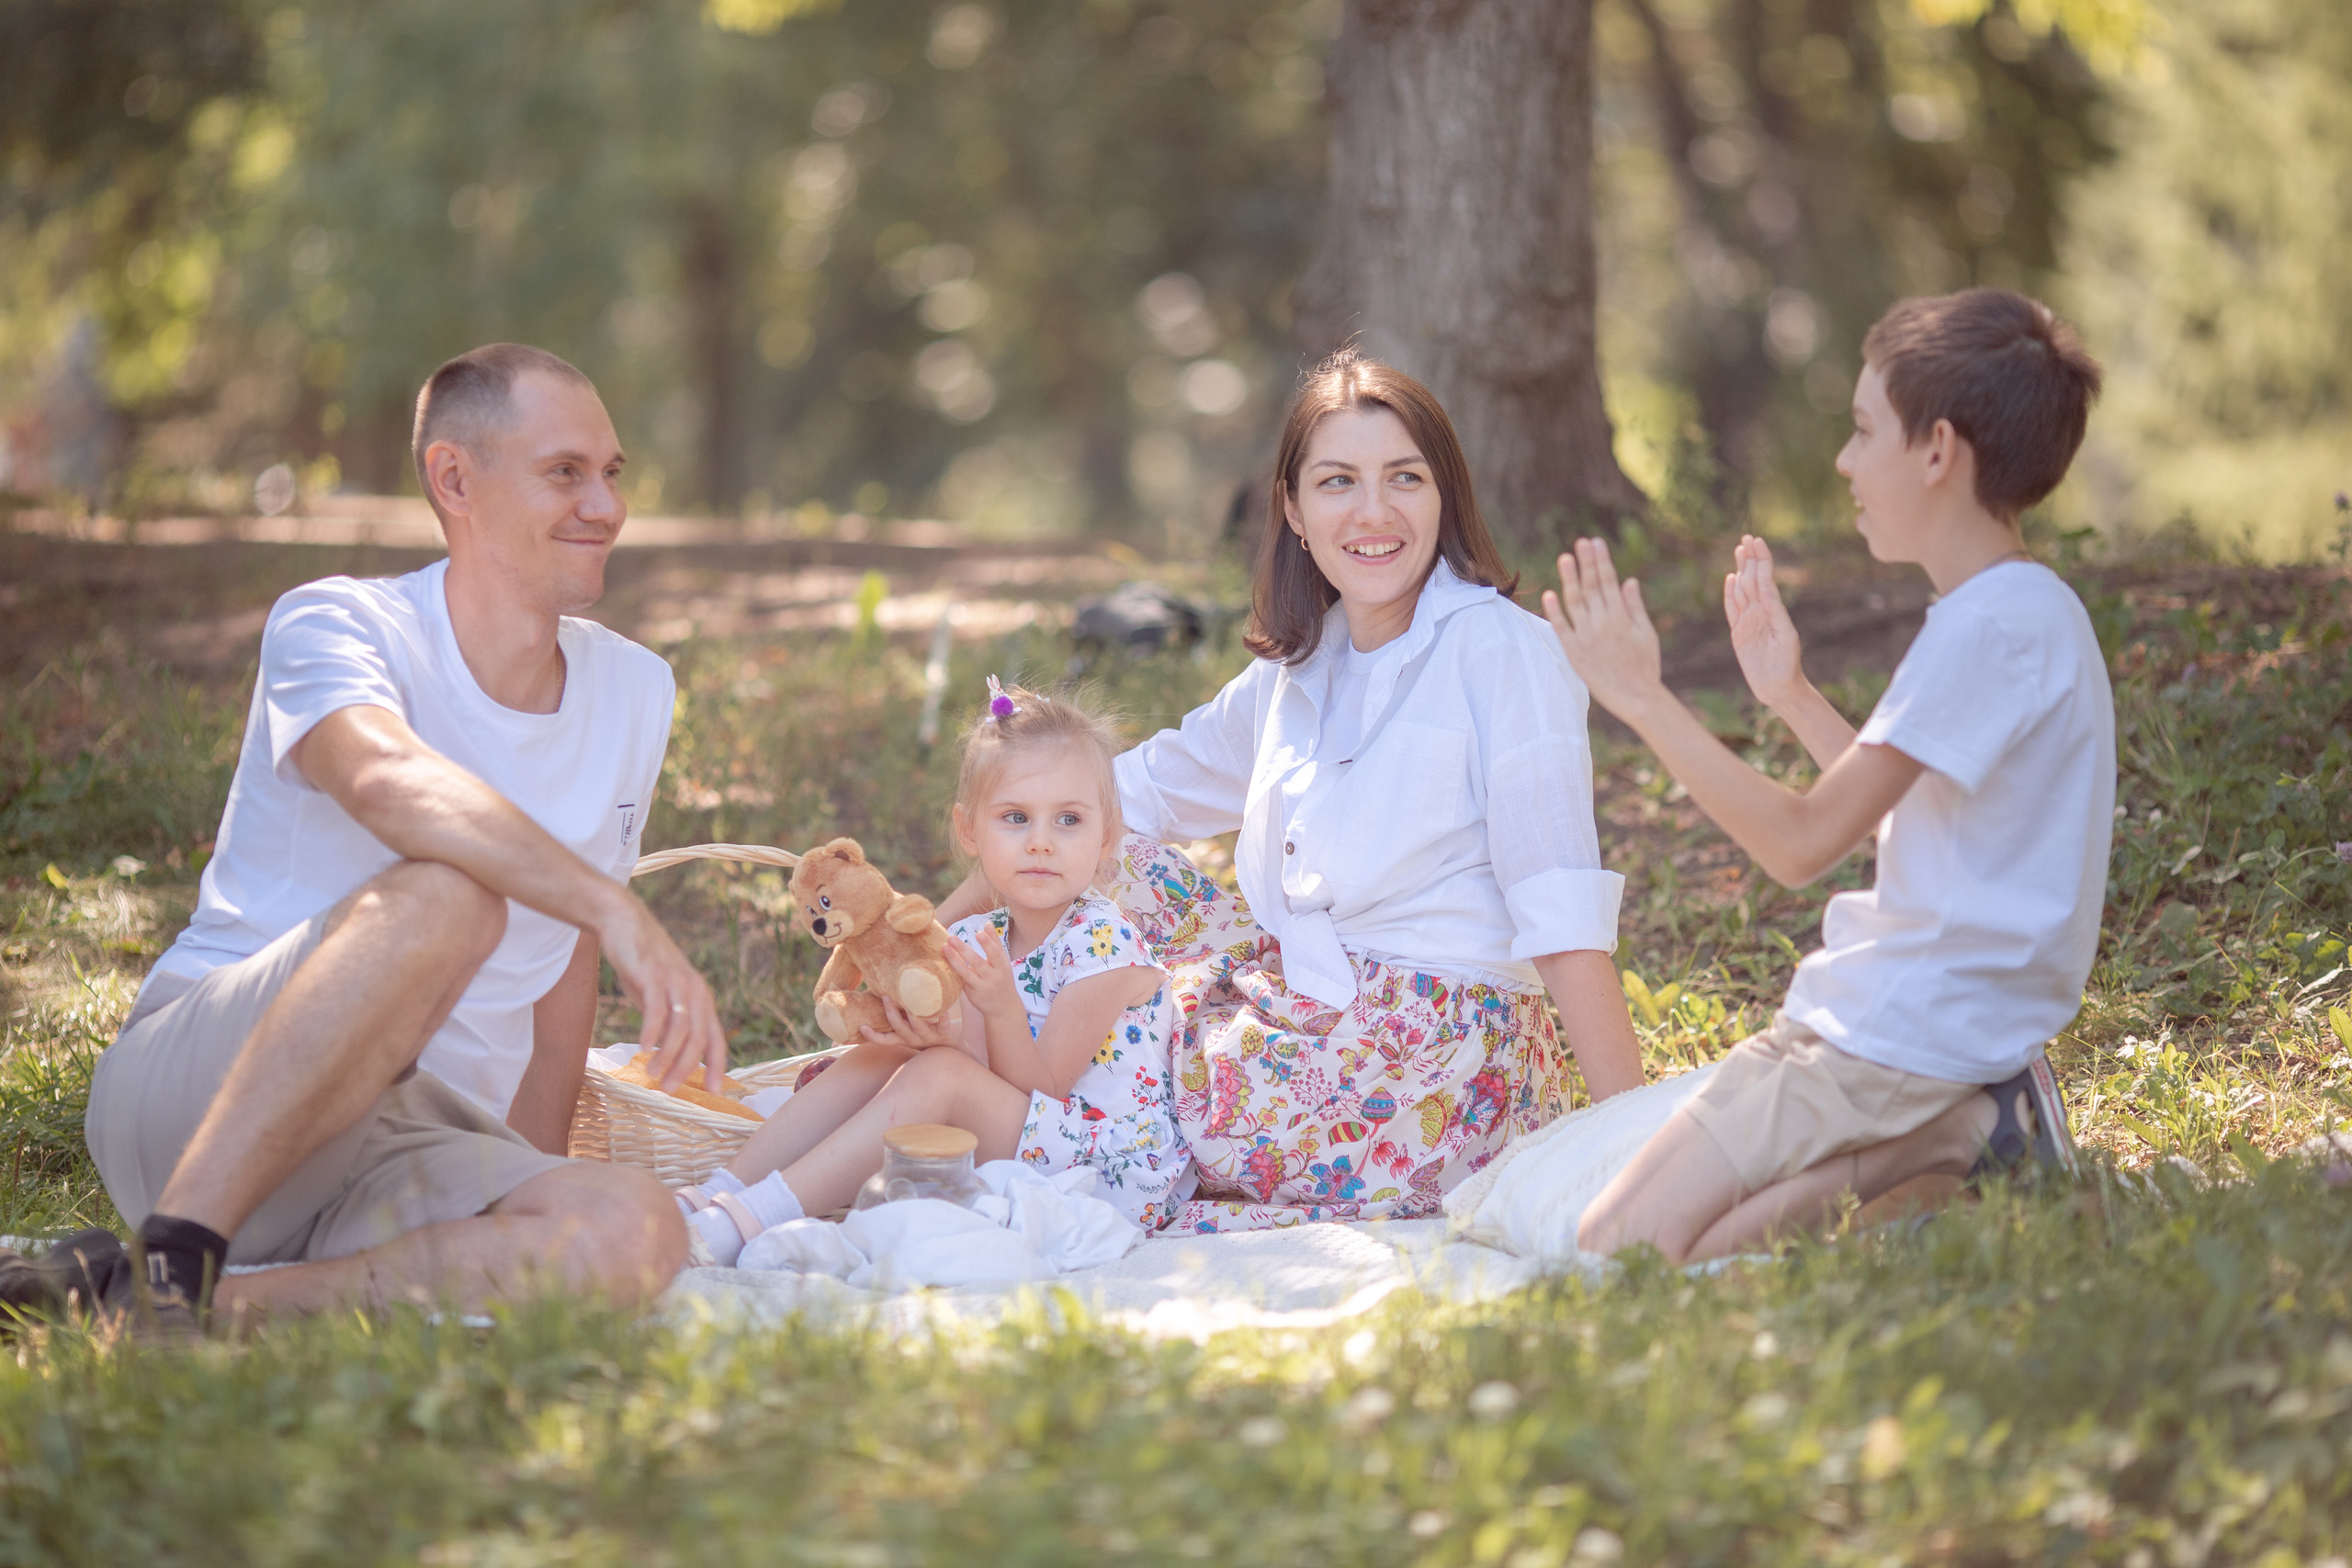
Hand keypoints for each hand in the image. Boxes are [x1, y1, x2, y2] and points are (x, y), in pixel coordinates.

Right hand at [595, 888, 727, 1091]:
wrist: (625, 924)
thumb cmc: (644, 966)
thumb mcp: (661, 998)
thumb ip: (668, 1024)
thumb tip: (669, 1057)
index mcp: (701, 1000)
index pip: (715, 1039)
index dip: (716, 1066)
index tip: (713, 1091)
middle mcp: (695, 991)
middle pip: (699, 1038)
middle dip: (686, 1068)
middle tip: (670, 1090)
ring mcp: (676, 982)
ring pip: (680, 1028)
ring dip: (668, 1056)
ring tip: (654, 1075)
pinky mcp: (654, 975)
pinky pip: (657, 1009)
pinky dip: (652, 1032)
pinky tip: (644, 1049)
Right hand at [858, 995, 966, 1049]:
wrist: (952, 1046)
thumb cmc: (926, 1031)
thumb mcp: (910, 1028)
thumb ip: (899, 1016)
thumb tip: (881, 993)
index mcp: (903, 1038)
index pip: (884, 1041)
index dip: (873, 1036)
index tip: (862, 1027)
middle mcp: (913, 1039)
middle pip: (899, 1028)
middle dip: (891, 1012)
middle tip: (885, 996)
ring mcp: (928, 1037)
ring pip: (918, 1027)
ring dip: (913, 1015)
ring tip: (910, 1001)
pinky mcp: (944, 1034)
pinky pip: (942, 1025)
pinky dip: (942, 1017)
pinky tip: (943, 1009)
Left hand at [939, 931, 1025, 1031]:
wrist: (1003, 1008)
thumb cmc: (1002, 979)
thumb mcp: (1003, 963)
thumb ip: (995, 943)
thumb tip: (988, 923)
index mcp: (1002, 967)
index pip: (996, 954)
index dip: (988, 944)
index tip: (978, 933)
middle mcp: (993, 978)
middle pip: (978, 963)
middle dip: (964, 950)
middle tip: (951, 938)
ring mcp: (981, 988)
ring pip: (966, 973)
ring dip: (954, 960)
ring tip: (943, 947)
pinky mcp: (972, 995)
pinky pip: (961, 981)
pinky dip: (953, 971)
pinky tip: (943, 962)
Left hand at [1541, 537, 1667, 722]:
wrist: (1636, 698)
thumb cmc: (1645, 666)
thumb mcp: (1646, 634)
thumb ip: (1635, 607)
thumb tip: (1628, 581)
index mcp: (1621, 617)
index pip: (1608, 582)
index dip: (1601, 561)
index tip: (1596, 543)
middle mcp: (1602, 623)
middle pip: (1591, 587)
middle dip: (1586, 563)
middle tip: (1580, 542)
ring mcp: (1586, 637)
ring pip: (1575, 602)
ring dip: (1569, 579)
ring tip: (1564, 558)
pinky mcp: (1574, 652)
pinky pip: (1562, 629)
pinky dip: (1554, 611)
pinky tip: (1549, 594)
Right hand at [1723, 534, 1804, 708]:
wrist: (1778, 687)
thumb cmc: (1787, 664)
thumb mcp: (1786, 637)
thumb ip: (1775, 613)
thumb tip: (1765, 592)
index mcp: (1773, 610)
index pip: (1766, 579)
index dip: (1762, 559)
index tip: (1757, 541)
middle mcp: (1760, 612)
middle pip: (1753, 579)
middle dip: (1750, 559)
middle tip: (1747, 538)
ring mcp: (1748, 621)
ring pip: (1743, 590)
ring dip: (1741, 570)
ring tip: (1740, 551)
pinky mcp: (1738, 633)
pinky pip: (1732, 609)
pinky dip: (1730, 594)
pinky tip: (1731, 579)